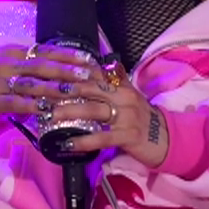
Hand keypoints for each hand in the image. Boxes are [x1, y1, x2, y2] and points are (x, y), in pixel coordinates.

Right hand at [0, 43, 95, 117]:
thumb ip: (18, 58)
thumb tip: (41, 59)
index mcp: (11, 51)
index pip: (44, 51)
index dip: (66, 55)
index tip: (87, 58)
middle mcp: (8, 64)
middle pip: (43, 66)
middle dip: (67, 71)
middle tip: (88, 74)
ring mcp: (1, 83)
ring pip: (33, 85)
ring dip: (55, 89)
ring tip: (75, 92)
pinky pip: (17, 103)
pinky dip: (33, 106)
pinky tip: (48, 110)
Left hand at [46, 73, 169, 167]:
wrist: (166, 138)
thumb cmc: (140, 117)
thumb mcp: (126, 95)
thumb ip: (109, 81)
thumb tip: (88, 65)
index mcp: (119, 85)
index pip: (92, 73)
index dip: (69, 71)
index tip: (47, 71)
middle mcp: (123, 96)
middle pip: (89, 88)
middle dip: (64, 89)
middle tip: (41, 91)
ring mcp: (127, 115)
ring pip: (93, 110)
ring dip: (70, 112)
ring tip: (50, 115)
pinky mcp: (129, 136)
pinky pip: (102, 137)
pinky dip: (84, 141)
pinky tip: (68, 144)